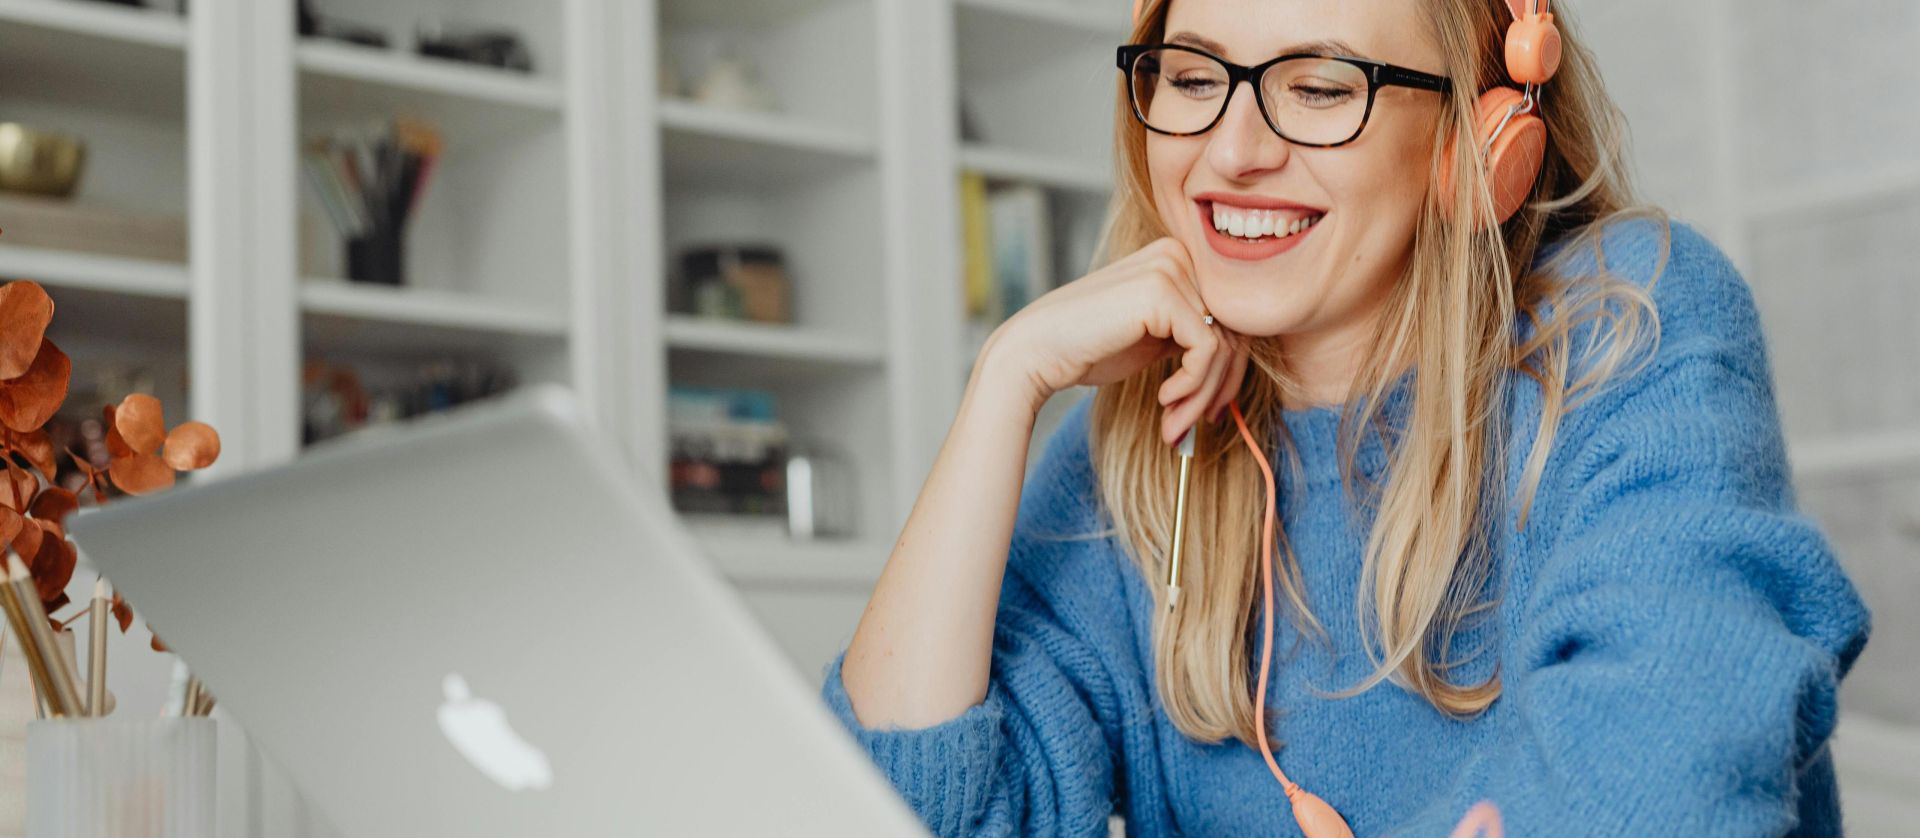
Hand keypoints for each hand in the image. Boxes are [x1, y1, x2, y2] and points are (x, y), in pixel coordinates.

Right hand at [976, 237, 1249, 444]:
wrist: (1036, 351)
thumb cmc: (1089, 347)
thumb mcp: (1155, 337)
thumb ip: (1193, 336)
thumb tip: (1241, 362)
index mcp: (1178, 258)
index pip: (1230, 318)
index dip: (1227, 372)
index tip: (1208, 410)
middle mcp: (1178, 254)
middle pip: (1235, 330)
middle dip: (1219, 388)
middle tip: (1193, 427)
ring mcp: (1171, 268)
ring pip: (1225, 345)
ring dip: (1203, 396)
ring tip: (1175, 425)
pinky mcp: (1164, 293)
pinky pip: (1207, 350)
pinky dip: (1192, 386)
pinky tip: (1163, 401)